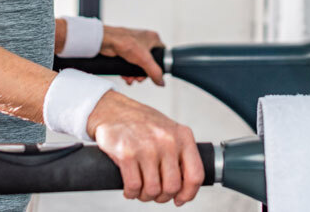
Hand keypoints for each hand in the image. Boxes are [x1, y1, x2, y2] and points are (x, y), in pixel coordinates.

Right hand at [88, 91, 203, 204]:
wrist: (113, 111)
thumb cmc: (142, 123)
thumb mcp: (169, 131)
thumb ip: (180, 153)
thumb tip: (185, 187)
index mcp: (183, 136)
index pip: (196, 174)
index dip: (188, 193)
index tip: (180, 199)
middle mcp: (167, 141)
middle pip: (172, 187)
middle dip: (162, 196)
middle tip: (154, 193)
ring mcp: (147, 148)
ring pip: (153, 190)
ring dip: (145, 196)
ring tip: (140, 189)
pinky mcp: (126, 154)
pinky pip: (133, 187)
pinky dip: (131, 193)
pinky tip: (129, 188)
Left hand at [100, 25, 164, 85]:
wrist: (106, 41)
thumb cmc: (125, 42)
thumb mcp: (144, 60)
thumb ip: (155, 72)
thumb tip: (161, 82)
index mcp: (153, 38)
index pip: (162, 53)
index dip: (159, 65)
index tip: (153, 73)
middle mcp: (144, 40)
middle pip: (149, 62)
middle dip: (143, 73)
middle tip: (139, 79)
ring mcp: (134, 46)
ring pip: (138, 64)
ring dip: (134, 74)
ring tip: (130, 79)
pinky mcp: (125, 51)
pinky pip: (130, 64)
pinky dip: (127, 71)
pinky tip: (125, 76)